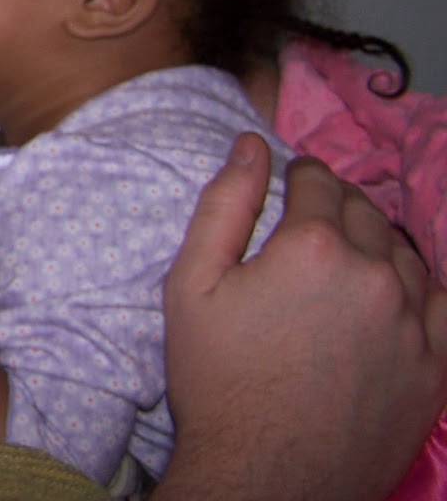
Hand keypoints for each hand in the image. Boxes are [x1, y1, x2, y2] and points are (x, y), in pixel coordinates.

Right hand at [157, 133, 446, 499]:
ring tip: (347, 257)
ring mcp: (414, 323)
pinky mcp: (436, 367)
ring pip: (406, 254)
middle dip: (337, 204)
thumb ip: (224, 205)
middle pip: (365, 211)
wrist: (267, 476)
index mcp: (312, 246)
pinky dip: (418, 289)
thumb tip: (251, 146)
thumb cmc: (218, 378)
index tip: (287, 184)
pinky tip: (388, 297)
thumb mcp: (192, 283)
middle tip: (311, 221)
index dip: (298, 175)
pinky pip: (442, 305)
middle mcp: (373, 274)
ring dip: (378, 242)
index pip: (318, 180)